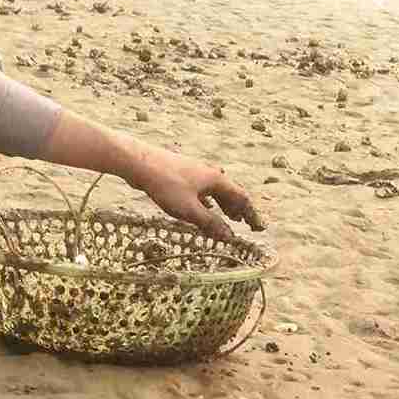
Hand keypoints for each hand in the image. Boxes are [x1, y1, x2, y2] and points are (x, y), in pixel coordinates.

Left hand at [130, 149, 264, 240]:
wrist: (140, 162)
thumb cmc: (166, 185)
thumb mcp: (189, 210)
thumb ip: (210, 223)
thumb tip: (229, 236)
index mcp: (216, 180)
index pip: (241, 198)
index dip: (251, 214)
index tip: (258, 227)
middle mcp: (209, 173)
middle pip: (230, 193)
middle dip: (240, 210)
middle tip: (246, 224)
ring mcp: (195, 172)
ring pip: (216, 191)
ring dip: (225, 205)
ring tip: (230, 217)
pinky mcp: (181, 174)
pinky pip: (202, 190)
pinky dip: (208, 201)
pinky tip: (203, 207)